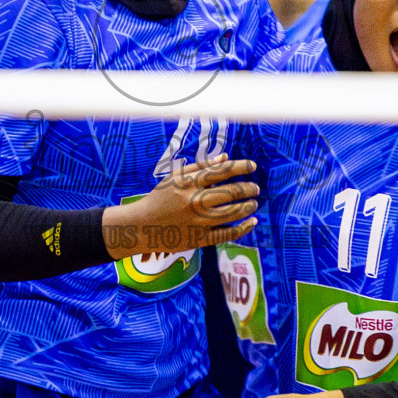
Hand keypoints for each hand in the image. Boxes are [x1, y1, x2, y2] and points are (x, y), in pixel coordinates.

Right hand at [102, 157, 258, 257]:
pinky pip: (227, 234)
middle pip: (231, 192)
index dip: (241, 166)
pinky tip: (251, 222)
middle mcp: (194, 201)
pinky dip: (243, 228)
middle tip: (256, 188)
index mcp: (188, 183)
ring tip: (253, 204)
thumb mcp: (175, 177)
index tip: (252, 166)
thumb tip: (225, 157)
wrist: (141, 227)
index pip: (221, 170)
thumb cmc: (160, 198)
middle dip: (249, 188)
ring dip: (248, 207)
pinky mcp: (199, 239)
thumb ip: (200, 167)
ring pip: (232, 213)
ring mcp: (197, 222)